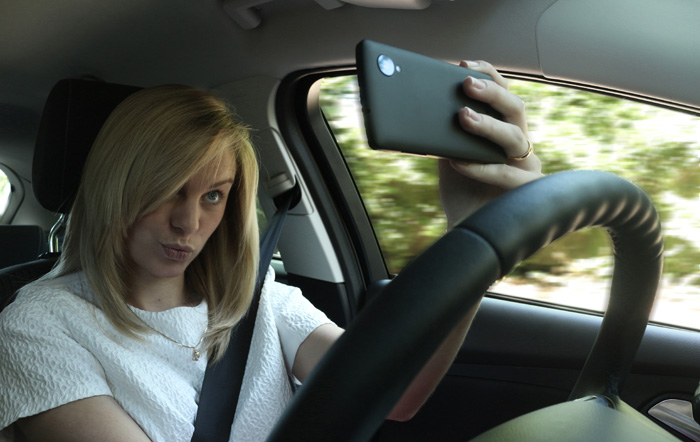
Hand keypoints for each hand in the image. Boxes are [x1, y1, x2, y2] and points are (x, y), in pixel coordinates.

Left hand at [439, 60, 542, 227]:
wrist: (466, 231)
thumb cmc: (460, 191)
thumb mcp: (447, 155)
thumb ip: (444, 135)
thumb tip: (423, 108)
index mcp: (504, 130)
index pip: (504, 94)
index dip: (489, 76)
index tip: (464, 64)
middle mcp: (520, 145)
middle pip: (516, 109)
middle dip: (492, 92)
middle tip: (466, 83)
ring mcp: (528, 167)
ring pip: (516, 138)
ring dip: (488, 125)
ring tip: (462, 117)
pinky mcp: (528, 192)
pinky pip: (508, 174)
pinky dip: (482, 167)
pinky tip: (458, 161)